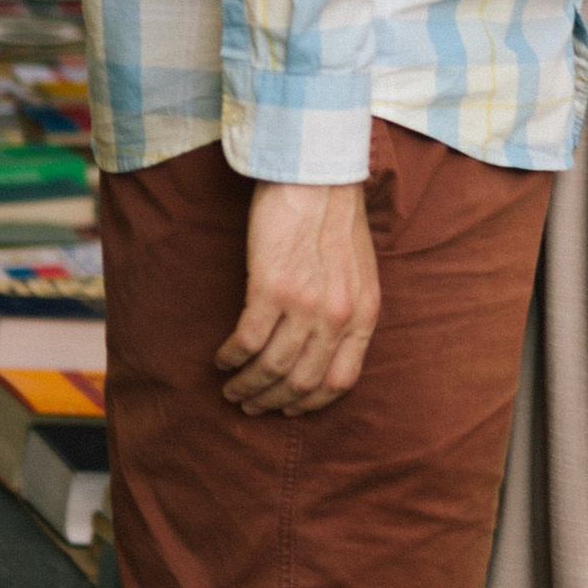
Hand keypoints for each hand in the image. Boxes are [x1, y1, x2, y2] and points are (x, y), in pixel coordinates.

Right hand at [219, 182, 380, 415]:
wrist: (317, 178)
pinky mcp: (271, 289)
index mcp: (364, 315)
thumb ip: (348, 311)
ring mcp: (306, 305)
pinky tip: (222, 358)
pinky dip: (231, 357)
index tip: (289, 408)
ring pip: (271, 368)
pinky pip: (247, 342)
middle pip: (302, 383)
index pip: (340, 381)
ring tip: (231, 387)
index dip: (311, 403)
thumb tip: (323, 348)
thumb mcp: (360, 274)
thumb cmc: (334, 221)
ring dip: (246, 384)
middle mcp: (338, 317)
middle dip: (271, 401)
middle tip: (249, 403)